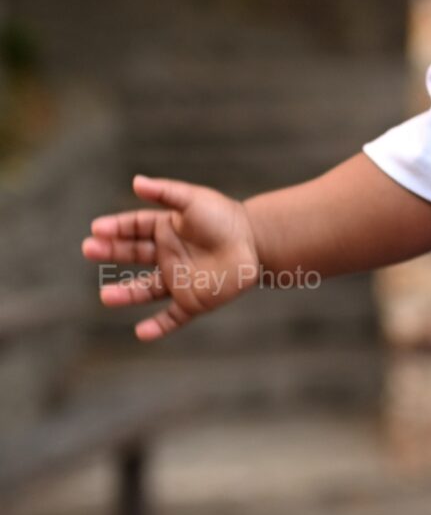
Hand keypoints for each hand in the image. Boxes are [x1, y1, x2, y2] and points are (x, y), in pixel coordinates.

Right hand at [82, 175, 260, 341]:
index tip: (97, 229)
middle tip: (89, 250)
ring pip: (145, 289)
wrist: (257, 243)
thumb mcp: (193, 200)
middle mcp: (167, 255)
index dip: (115, 228)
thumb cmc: (225, 217)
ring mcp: (178, 280)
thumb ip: (166, 192)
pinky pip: (172, 317)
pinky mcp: (194, 301)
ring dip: (125, 294)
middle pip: (132, 255)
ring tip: (105, 296)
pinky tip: (140, 333)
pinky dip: (158, 327)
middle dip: (110, 252)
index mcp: (165, 229)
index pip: (133, 228)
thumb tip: (136, 182)